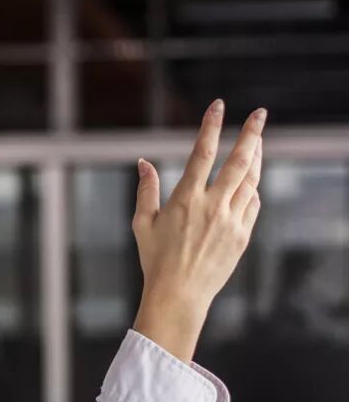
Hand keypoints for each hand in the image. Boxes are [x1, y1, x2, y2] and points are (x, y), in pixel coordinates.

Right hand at [131, 99, 265, 361]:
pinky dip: (252, 189)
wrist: (179, 294)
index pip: (202, 153)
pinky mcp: (242, 235)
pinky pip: (253, 204)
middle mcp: (212, 206)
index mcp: (186, 199)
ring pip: (251, 181)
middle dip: (252, 134)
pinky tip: (250, 183)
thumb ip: (145, 189)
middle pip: (239, 161)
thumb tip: (143, 163)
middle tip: (260, 114)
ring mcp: (231, 221)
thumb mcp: (142, 223)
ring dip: (256, 158)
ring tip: (258, 142)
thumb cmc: (155, 260)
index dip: (211, 127)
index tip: (218, 107)